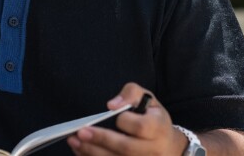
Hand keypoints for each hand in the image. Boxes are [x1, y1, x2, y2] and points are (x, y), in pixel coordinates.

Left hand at [67, 82, 188, 155]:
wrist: (168, 146)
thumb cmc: (153, 118)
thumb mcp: (147, 99)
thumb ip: (130, 94)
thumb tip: (111, 105)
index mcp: (159, 128)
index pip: (141, 126)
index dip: (125, 120)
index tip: (111, 112)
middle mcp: (154, 149)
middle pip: (126, 148)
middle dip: (101, 139)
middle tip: (81, 132)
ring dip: (93, 152)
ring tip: (75, 141)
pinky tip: (81, 151)